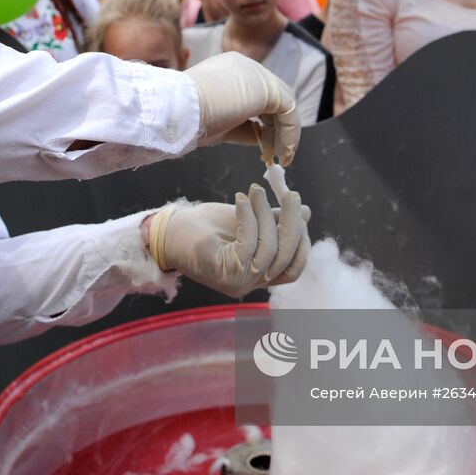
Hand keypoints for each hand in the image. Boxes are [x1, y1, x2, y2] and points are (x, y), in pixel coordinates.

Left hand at [146, 185, 310, 297]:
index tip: (300, 210)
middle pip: (286, 258)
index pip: (293, 268)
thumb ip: (275, 221)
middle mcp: (250, 284)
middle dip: (292, 223)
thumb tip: (305, 212)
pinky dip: (249, 217)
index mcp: (258, 276)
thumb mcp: (249, 221)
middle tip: (291, 194)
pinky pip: (248, 242)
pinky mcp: (222, 271)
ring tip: (256, 190)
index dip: (302, 241)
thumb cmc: (207, 228)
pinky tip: (241, 199)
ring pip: (268, 249)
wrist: (170, 232)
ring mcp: (237, 281)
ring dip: (266, 214)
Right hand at [184, 52, 299, 165]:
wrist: (177, 111)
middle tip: (275, 155)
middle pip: (275, 99)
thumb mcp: (220, 124)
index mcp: (230, 72)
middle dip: (278, 129)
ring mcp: (257, 74)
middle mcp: (246, 68)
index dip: (265, 123)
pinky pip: (289, 111)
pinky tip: (282, 152)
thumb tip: (260, 137)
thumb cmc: (188, 120)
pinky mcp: (266, 87)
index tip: (263, 148)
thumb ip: (243, 127)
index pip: (258, 96)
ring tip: (279, 157)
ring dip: (285, 134)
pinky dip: (290, 134)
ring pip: (284, 105)